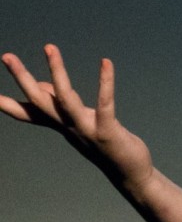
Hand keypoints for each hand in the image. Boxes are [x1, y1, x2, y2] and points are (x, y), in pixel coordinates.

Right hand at [1, 44, 153, 191]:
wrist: (128, 174)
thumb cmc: (105, 143)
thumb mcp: (80, 122)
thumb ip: (60, 106)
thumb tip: (41, 84)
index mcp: (61, 125)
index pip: (27, 112)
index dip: (7, 103)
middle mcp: (68, 127)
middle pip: (38, 100)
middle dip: (21, 77)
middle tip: (6, 56)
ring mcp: (85, 130)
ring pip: (65, 98)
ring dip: (57, 71)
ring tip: (49, 47)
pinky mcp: (107, 131)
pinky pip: (105, 103)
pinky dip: (105, 82)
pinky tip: (106, 62)